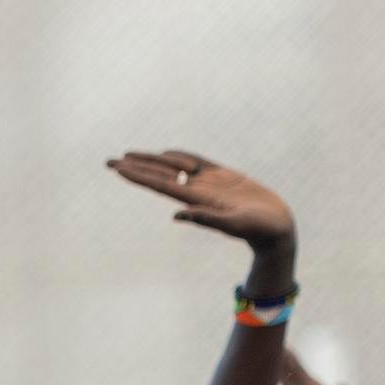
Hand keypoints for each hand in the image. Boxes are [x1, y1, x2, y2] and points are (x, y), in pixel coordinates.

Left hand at [107, 151, 295, 262]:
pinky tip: (166, 154)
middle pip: (159, 175)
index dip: (138, 176)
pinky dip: (180, 156)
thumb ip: (206, 219)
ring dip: (151, 160)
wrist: (276, 229)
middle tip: (108, 160)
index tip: (117, 168)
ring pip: (174, 167)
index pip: (160, 185)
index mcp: (196, 200)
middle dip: (134, 166)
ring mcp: (209, 184)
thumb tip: (177, 214)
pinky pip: (197, 162)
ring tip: (129, 154)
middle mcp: (198, 191)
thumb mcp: (232, 225)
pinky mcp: (223, 177)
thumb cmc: (257, 230)